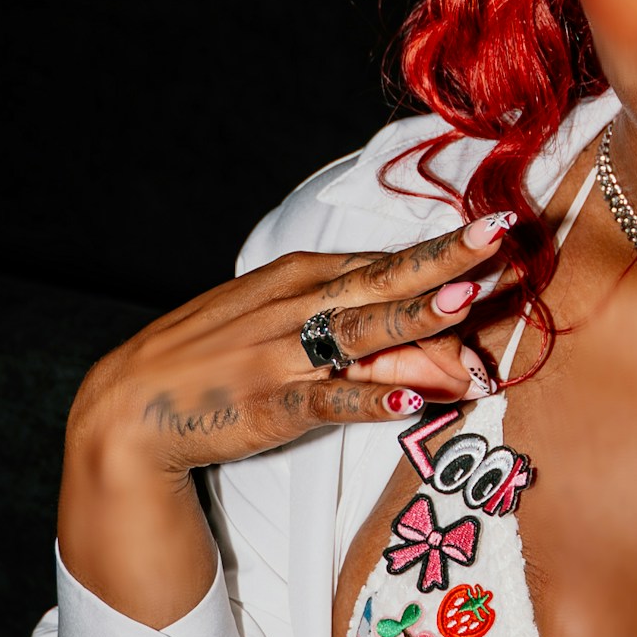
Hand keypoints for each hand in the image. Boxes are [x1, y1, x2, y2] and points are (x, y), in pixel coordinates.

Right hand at [66, 211, 517, 484]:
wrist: (133, 406)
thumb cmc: (219, 357)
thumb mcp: (284, 329)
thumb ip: (366, 341)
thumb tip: (447, 354)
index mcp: (304, 278)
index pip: (386, 263)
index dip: (445, 253)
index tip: (503, 231)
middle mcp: (298, 306)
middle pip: (384, 281)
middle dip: (444, 260)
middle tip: (499, 235)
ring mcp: (284, 354)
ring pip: (363, 333)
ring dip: (414, 316)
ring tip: (462, 301)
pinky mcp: (271, 405)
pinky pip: (329, 402)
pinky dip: (368, 403)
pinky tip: (407, 404)